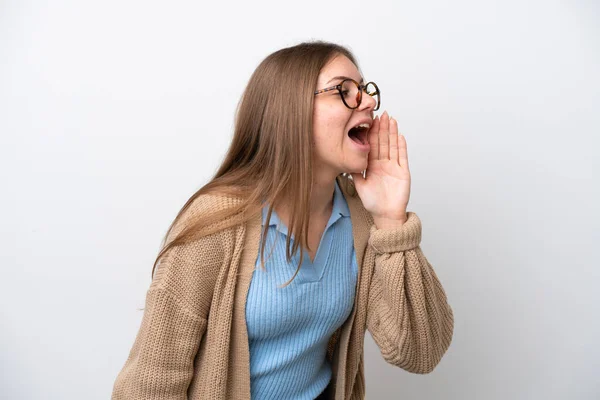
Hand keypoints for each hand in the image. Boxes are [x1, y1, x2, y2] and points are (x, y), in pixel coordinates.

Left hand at [350, 111, 410, 228]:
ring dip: (392, 132)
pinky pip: (402, 156)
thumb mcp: (359, 185)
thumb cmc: (373, 202)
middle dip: (382, 128)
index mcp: (373, 165)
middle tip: (381, 113)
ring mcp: (394, 166)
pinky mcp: (403, 171)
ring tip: (391, 119)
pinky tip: (400, 136)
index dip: (371, 133)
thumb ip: (354, 172)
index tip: (369, 120)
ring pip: (393, 146)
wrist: (386, 214)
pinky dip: (401, 146)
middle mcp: (383, 164)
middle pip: (383, 142)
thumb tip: (345, 160)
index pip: (372, 145)